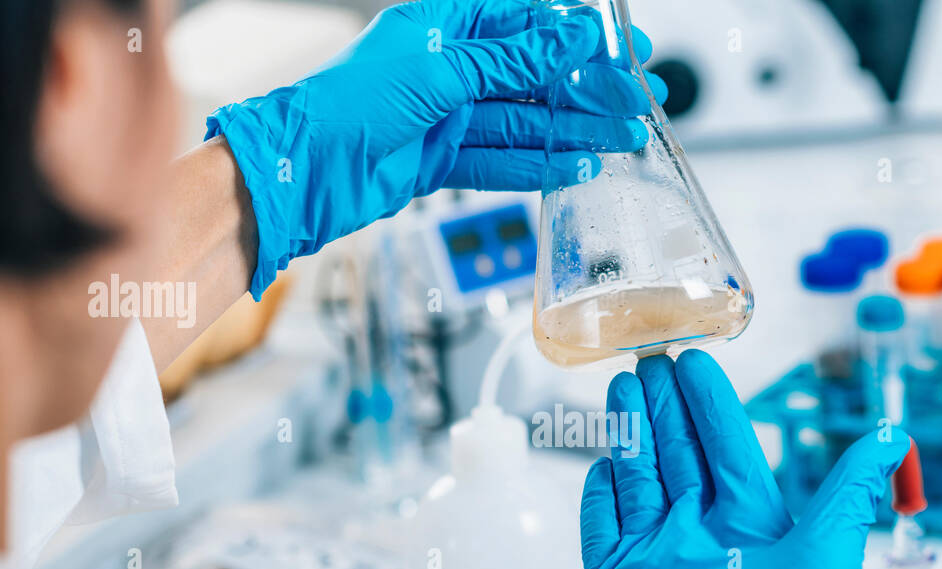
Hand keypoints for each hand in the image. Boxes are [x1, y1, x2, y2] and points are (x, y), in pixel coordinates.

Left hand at [207, 0, 666, 299]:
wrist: (306, 171)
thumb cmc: (350, 103)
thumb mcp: (443, 69)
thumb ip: (512, 58)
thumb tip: (571, 36)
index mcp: (445, 25)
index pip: (528, 24)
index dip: (579, 37)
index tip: (624, 48)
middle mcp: (449, 68)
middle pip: (534, 78)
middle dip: (587, 92)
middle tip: (635, 105)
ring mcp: (447, 116)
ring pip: (525, 123)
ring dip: (573, 133)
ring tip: (621, 141)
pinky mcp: (443, 160)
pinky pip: (502, 161)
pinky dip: (538, 167)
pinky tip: (575, 168)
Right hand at [580, 351, 908, 568]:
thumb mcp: (826, 552)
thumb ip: (850, 488)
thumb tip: (894, 434)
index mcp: (751, 524)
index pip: (725, 445)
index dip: (710, 402)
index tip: (696, 358)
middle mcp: (701, 536)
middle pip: (678, 452)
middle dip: (663, 405)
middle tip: (647, 353)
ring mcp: (655, 560)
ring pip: (638, 478)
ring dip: (631, 433)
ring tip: (621, 385)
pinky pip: (603, 528)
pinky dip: (601, 493)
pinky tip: (602, 462)